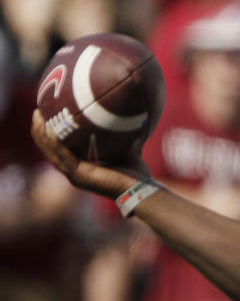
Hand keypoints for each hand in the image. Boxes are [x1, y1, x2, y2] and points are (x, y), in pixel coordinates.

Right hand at [31, 109, 147, 197]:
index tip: (46, 113)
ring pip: (50, 151)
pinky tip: (49, 129)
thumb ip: (116, 134)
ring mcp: (74, 175)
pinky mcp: (79, 176)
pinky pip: (62, 156)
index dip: (48, 132)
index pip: (56, 148)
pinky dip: (54, 142)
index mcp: (79, 166)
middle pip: (48, 148)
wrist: (142, 189)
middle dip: (40, 129)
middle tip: (37, 111)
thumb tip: (121, 113)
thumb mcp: (122, 148)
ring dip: (42, 133)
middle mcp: (73, 171)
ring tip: (38, 116)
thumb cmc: (135, 171)